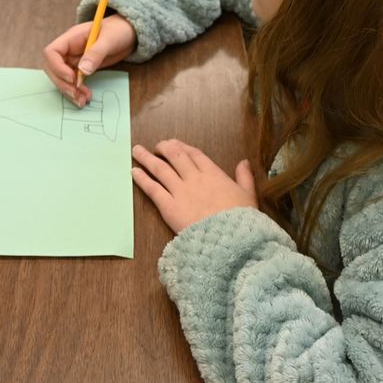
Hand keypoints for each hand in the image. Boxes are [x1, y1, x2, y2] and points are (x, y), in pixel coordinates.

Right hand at [43, 16, 136, 106]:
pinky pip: (74, 82)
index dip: (57, 66)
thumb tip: (82, 70)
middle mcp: (70, 50)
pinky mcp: (82, 69)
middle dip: (63, 84)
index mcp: (72, 38)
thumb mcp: (110, 39)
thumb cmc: (118, 30)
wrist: (129, 34)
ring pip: (62, 79)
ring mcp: (75, 60)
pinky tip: (85, 98)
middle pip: (54, 69)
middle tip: (76, 95)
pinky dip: (77, 92)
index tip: (72, 78)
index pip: (52, 52)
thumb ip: (96, 53)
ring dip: (70, 91)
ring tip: (82, 101)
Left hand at [132, 141, 257, 233]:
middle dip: (164, 148)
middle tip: (156, 146)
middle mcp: (194, 178)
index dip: (183, 147)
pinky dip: (142, 179)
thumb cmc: (242, 219)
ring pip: (160, 169)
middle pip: (175, 156)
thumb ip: (245, 177)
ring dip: (147, 158)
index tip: (175, 143)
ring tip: (136, 151)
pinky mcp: (169, 206)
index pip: (195, 154)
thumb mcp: (249, 195)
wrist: (230, 239)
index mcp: (214, 174)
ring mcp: (180, 191)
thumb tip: (244, 161)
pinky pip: (153, 189)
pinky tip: (134, 172)